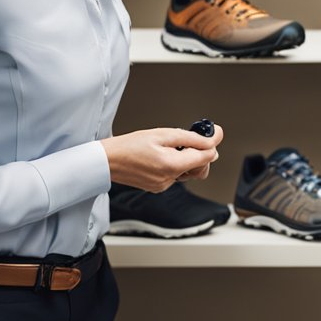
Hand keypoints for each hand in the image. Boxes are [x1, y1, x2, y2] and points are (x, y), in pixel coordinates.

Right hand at [101, 125, 224, 191]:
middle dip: (200, 153)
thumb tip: (213, 139)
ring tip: (173, 146)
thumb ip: (192, 138)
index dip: (211, 144)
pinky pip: (176, 175)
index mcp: (172, 166)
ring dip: (188, 159)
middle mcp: (169, 179)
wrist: (107, 160)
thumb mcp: (163, 134)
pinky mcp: (158, 187)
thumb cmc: (129, 145)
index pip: (207, 157)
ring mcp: (164, 185)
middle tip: (190, 139)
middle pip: (201, 168)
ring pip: (189, 172)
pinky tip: (163, 155)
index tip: (211, 134)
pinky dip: (176, 165)